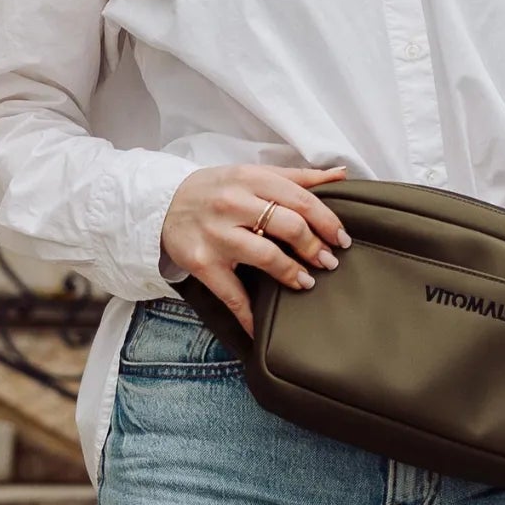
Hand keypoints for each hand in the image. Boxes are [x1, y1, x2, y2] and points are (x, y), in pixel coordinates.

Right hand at [161, 161, 350, 330]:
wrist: (163, 203)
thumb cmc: (217, 190)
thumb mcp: (252, 174)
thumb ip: (297, 177)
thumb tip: (341, 175)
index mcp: (251, 179)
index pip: (301, 200)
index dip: (328, 222)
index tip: (342, 239)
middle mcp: (233, 204)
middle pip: (288, 226)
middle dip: (315, 248)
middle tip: (329, 262)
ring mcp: (217, 235)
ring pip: (266, 256)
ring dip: (293, 273)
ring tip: (307, 282)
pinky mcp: (203, 263)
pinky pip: (232, 294)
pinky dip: (249, 315)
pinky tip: (262, 329)